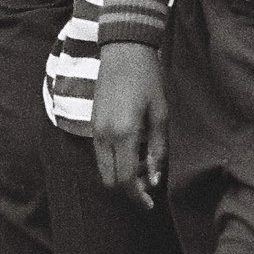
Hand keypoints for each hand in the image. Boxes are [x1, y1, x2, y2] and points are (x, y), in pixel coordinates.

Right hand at [90, 41, 167, 209]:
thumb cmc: (147, 79)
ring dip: (120, 175)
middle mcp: (104, 135)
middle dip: (127, 189)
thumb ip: (157, 150)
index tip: (150, 203)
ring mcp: (95, 128)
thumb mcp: (161, 114)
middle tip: (147, 187)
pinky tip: (131, 152)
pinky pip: (100, 153)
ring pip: (103, 167)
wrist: (123, 50)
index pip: (124, 180)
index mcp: (123, 133)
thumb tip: (153, 178)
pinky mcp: (93, 122)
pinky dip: (113, 161)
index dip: (137, 196)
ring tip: (142, 167)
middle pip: (109, 180)